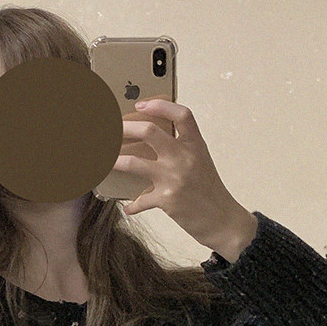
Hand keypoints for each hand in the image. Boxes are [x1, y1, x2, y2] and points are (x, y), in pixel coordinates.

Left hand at [112, 98, 248, 249]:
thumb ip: (182, 150)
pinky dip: (132, 206)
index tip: (140, 105)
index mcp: (195, 145)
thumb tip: (153, 142)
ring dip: (114, 161)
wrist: (223, 220)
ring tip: (103, 161)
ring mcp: (174, 178)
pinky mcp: (166, 199)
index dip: (160, 106)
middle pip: (149, 131)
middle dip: (125, 128)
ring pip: (133, 162)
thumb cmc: (210, 191)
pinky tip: (128, 208)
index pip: (182, 114)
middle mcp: (184, 157)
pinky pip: (139, 200)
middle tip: (111, 129)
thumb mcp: (201, 163)